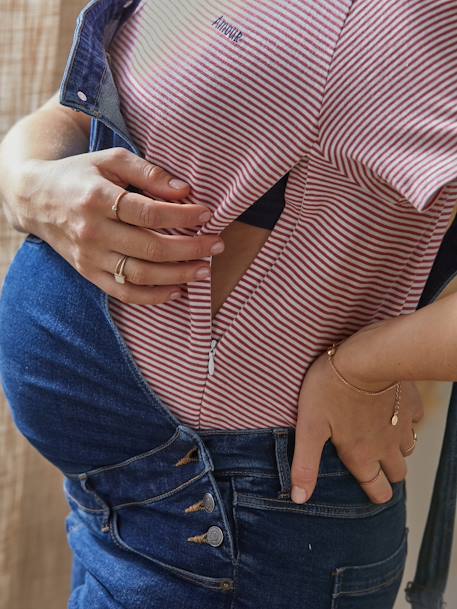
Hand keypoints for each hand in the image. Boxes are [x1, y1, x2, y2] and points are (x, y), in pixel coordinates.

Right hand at [18, 148, 224, 303]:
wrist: (36, 199)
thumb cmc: (80, 175)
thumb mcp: (110, 160)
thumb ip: (148, 172)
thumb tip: (185, 190)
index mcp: (97, 198)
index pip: (148, 213)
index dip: (182, 215)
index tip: (208, 214)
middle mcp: (92, 231)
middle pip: (150, 248)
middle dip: (190, 249)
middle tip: (217, 246)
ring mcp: (89, 257)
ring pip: (140, 275)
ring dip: (178, 275)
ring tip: (205, 270)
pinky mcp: (88, 273)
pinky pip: (124, 293)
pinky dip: (153, 297)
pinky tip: (178, 290)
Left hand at [290, 335, 423, 504]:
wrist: (365, 357)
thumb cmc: (331, 390)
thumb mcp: (310, 427)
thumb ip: (305, 465)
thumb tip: (298, 498)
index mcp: (362, 456)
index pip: (378, 491)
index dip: (374, 492)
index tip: (369, 488)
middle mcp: (387, 447)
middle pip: (397, 474)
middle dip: (387, 473)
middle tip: (372, 461)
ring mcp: (402, 426)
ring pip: (408, 449)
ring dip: (397, 448)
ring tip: (379, 436)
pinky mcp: (411, 404)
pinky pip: (414, 421)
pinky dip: (405, 420)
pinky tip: (390, 409)